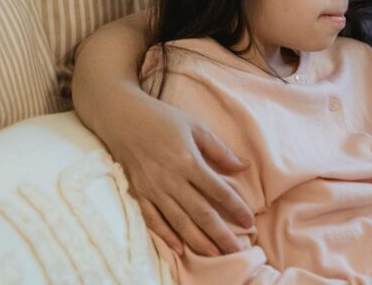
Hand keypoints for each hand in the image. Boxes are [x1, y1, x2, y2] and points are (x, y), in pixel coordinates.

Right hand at [105, 95, 253, 255]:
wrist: (121, 117)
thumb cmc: (162, 119)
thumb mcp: (196, 127)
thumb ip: (220, 150)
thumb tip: (244, 167)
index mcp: (189, 161)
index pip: (218, 191)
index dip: (235, 208)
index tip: (249, 221)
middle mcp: (171, 179)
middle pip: (200, 213)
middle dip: (220, 233)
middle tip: (237, 249)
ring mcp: (153, 189)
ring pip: (179, 221)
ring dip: (198, 240)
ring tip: (215, 254)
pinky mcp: (138, 194)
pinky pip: (153, 220)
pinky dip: (167, 235)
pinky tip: (180, 248)